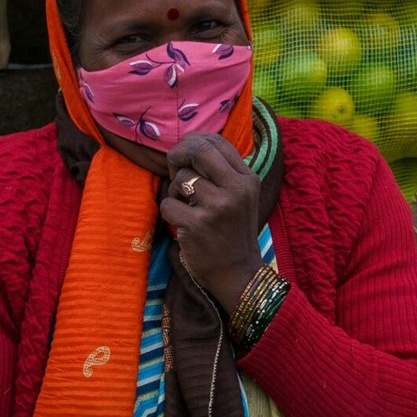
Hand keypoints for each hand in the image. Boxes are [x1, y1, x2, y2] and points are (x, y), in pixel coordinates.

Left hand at [158, 132, 262, 314]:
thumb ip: (221, 172)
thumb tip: (187, 147)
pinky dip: (169, 213)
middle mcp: (236, 189)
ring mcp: (218, 207)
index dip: (193, 141)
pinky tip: (182, 225)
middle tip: (172, 167)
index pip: (216, 142)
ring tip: (186, 207)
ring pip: (181, 180)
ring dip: (175, 192)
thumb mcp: (239, 197)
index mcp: (247, 179)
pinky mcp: (198, 224)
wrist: (238, 274)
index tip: (183, 153)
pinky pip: (168, 204)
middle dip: (178, 154)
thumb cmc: (232, 233)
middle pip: (198, 150)